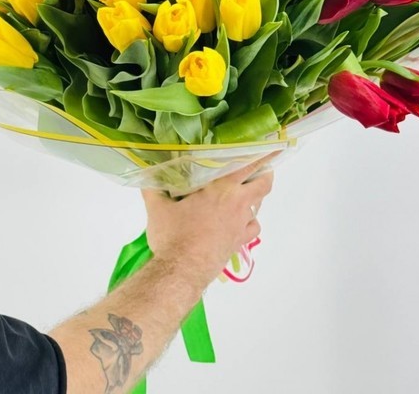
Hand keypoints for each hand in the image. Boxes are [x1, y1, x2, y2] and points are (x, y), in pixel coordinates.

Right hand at [142, 156, 274, 288]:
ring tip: (242, 195)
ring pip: (258, 207)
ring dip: (254, 199)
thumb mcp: (157, 208)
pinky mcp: (239, 242)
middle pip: (263, 185)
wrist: (181, 271)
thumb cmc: (172, 235)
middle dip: (265, 174)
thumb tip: (146, 174)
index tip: (272, 146)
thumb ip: (152, 188)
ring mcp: (240, 224)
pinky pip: (253, 228)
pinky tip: (239, 221)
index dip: (262, 155)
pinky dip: (249, 222)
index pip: (247, 165)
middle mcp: (236, 203)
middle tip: (259, 169)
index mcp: (221, 188)